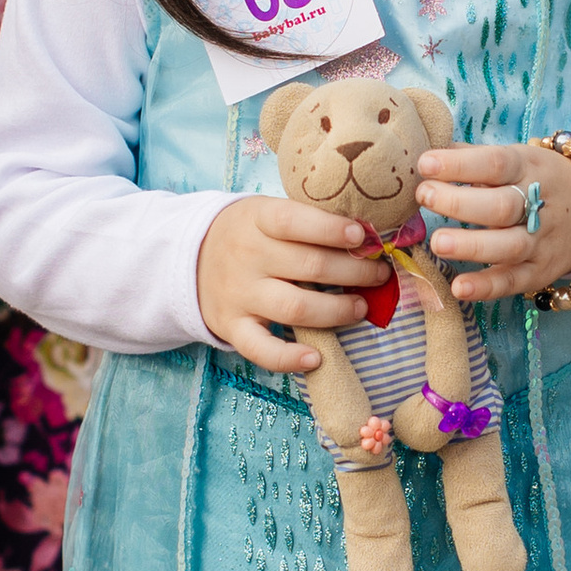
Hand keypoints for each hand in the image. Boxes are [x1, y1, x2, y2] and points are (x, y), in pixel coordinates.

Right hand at [195, 194, 371, 371]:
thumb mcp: (267, 212)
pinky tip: (316, 358)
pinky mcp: (232, 327)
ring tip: (361, 308)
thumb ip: (307, 220)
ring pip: (294, 308)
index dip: (330, 229)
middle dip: (354, 272)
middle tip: (379, 275)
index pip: (294, 221)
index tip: (361, 236)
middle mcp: (246, 256)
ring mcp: (238, 294)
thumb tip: (366, 237)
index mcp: (256, 219)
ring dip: (337, 311)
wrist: (191, 258)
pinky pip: (260, 349)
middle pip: (308, 266)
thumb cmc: (249, 233)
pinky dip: (288, 358)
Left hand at [418, 141, 570, 304]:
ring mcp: (541, 241)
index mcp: (529, 168)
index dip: (460, 164)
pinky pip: (513, 282)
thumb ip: (473, 157)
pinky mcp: (540, 272)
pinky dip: (486, 287)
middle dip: (460, 202)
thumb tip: (428, 151)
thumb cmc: (538, 180)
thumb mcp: (516, 158)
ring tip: (437, 242)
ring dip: (472, 246)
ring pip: (509, 246)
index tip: (425, 164)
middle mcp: (539, 205)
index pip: (496, 164)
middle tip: (424, 196)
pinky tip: (458, 287)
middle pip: (502, 206)